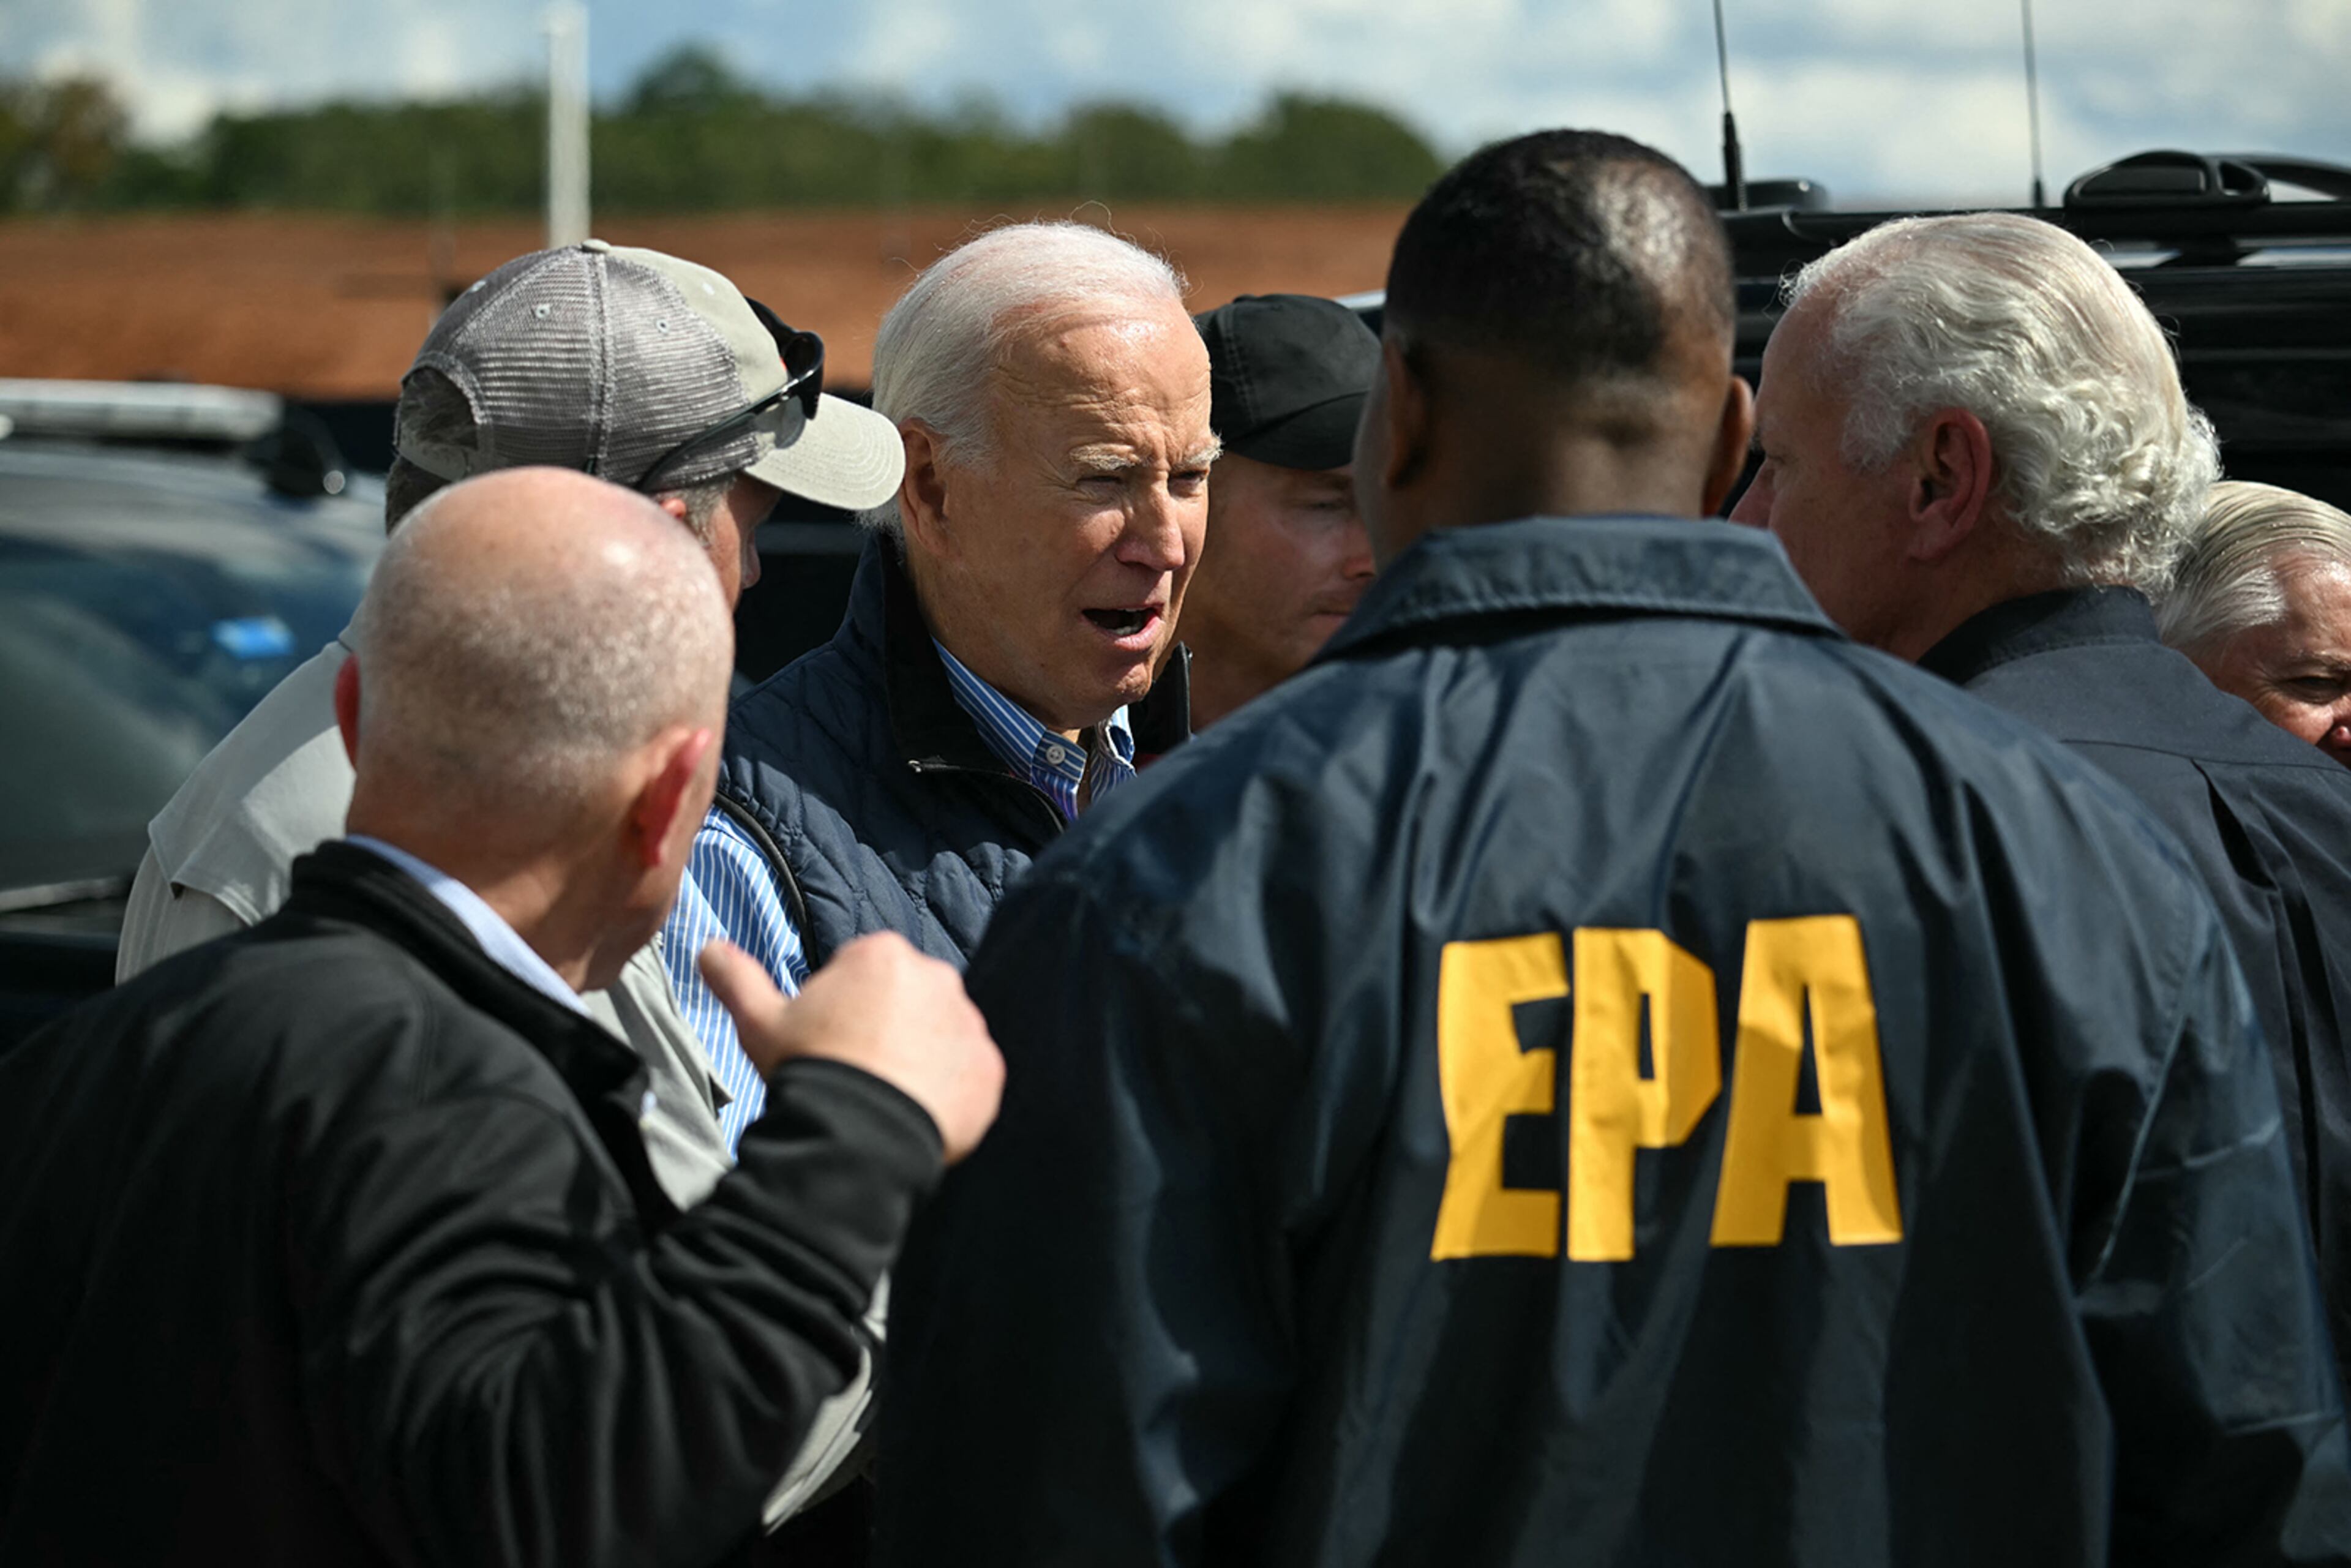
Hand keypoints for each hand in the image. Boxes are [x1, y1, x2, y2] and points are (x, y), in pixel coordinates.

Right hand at [698, 933, 1003, 1162]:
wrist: (856, 1138)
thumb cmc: (808, 1071)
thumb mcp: (760, 1022)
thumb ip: (736, 978)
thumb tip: (707, 947)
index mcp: (883, 955)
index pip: (865, 974)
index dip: (842, 1010)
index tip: (829, 1043)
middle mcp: (938, 979)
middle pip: (910, 1001)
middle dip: (888, 1029)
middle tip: (857, 1071)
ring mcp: (970, 1025)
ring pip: (942, 1037)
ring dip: (921, 1059)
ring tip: (885, 1097)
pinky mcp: (990, 1071)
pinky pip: (970, 1077)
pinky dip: (950, 1094)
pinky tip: (915, 1116)